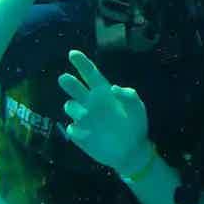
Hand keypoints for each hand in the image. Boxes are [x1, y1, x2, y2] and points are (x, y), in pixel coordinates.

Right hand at [58, 49, 149, 172]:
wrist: (132, 151)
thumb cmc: (136, 125)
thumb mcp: (137, 107)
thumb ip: (129, 95)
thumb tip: (113, 88)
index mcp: (104, 93)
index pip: (90, 74)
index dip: (82, 63)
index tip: (72, 53)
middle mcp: (91, 103)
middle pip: (75, 88)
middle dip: (69, 82)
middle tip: (65, 79)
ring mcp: (84, 119)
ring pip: (70, 106)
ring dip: (75, 108)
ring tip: (86, 113)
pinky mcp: (80, 135)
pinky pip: (72, 128)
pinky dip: (77, 128)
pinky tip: (88, 133)